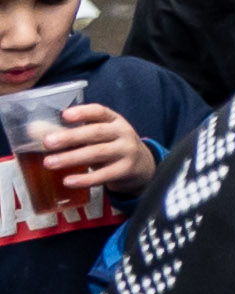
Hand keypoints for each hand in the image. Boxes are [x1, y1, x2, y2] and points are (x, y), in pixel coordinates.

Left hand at [23, 101, 149, 210]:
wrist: (142, 165)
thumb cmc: (111, 146)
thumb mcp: (97, 136)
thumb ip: (68, 132)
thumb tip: (33, 130)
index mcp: (114, 120)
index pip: (100, 112)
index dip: (83, 113)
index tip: (64, 115)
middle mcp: (123, 133)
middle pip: (96, 133)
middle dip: (71, 137)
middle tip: (47, 142)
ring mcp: (126, 152)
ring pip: (98, 153)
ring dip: (72, 158)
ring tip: (49, 163)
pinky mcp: (126, 170)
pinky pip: (104, 175)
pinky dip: (85, 179)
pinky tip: (68, 181)